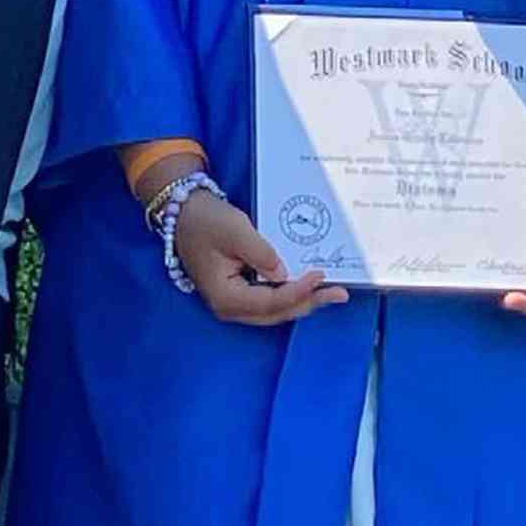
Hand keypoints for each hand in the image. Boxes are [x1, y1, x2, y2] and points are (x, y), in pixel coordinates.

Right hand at [175, 191, 348, 324]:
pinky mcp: (241, 292)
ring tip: (332, 293)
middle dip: (309, 303)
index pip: (270, 302)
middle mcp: (230, 307)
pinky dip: (292, 294)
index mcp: (225, 297)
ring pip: (276, 310)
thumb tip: (284, 275)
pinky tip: (310, 286)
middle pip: (276, 313)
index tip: (320, 276)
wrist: (186, 213)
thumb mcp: (235, 231)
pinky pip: (270, 300)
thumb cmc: (207, 221)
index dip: (298, 291)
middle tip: (340, 294)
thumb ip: (261, 254)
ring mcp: (235, 302)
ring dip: (304, 301)